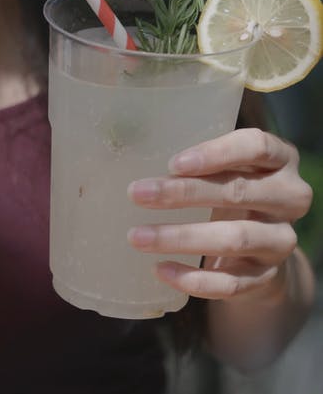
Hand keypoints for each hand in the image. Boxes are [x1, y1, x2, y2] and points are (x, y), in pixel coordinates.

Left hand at [128, 128, 312, 301]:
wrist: (262, 243)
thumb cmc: (234, 185)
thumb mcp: (229, 164)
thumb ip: (202, 158)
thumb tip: (140, 154)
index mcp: (281, 158)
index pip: (256, 146)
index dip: (216, 153)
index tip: (174, 163)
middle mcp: (290, 196)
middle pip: (238, 192)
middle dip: (183, 194)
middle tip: (137, 194)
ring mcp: (282, 239)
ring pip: (233, 239)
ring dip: (180, 237)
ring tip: (138, 237)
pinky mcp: (268, 276)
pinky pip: (230, 282)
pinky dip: (193, 278)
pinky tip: (161, 269)